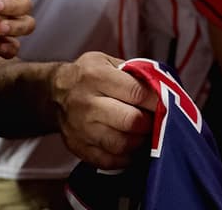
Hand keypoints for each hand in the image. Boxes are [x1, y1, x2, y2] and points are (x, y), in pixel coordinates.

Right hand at [50, 52, 156, 168]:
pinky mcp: (77, 147)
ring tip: (143, 133)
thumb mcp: (107, 61)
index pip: (137, 92)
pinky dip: (125, 157)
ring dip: (139, 141)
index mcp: (96, 76)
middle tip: (155, 119)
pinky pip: (109, 160)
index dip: (157, 100)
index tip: (167, 102)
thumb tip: (164, 88)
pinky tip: (130, 146)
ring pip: (122, 144)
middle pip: (131, 121)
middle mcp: (86, 103)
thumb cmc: (88, 75)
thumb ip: (134, 72)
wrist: (55, 93)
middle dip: (149, 122)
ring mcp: (80, 128)